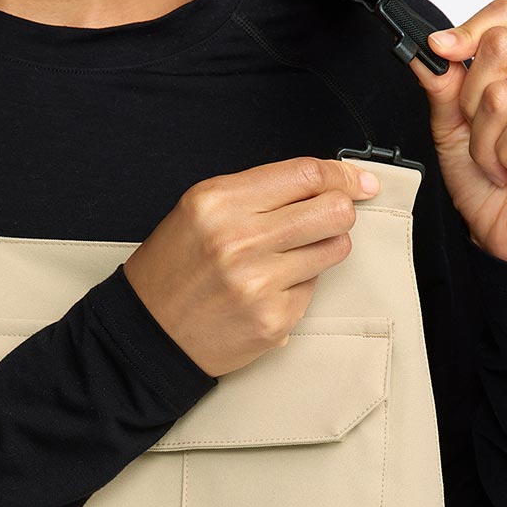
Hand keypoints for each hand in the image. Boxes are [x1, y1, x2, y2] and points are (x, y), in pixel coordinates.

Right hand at [123, 158, 380, 377]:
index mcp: (219, 202)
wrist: (146, 332)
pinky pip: (315, 287)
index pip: (305, 174)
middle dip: (341, 209)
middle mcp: (239, 239)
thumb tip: (328, 182)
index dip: (342, 174)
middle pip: (334, 210)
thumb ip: (260, 192)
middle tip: (329, 216)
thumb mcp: (201, 209)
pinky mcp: (275, 319)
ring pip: (336, 248)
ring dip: (323, 246)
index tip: (359, 181)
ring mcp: (259, 283)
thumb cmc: (175, 265)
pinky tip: (270, 286)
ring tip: (291, 253)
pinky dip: (301, 283)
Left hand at [407, 0, 506, 264]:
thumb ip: (443, 83)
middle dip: (469, 98)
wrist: (502, 236)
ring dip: (485, 138)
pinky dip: (506, 153)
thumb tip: (428, 47)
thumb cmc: (485, 179)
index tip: (440, 52)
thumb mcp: (450, 124)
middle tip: (481, 134)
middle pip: (502, 45)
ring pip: (506, 91)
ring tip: (499, 162)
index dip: (467, 30)